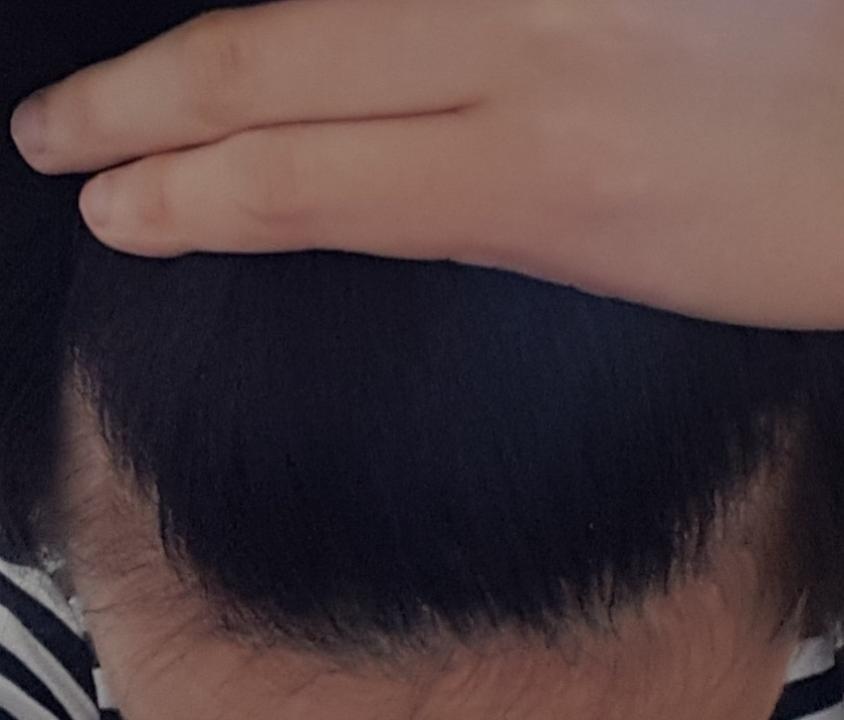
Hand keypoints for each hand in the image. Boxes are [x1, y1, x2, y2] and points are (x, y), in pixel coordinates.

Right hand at [10, 0, 843, 328]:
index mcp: (532, 173)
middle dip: (143, 102)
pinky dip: (314, 2)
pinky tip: (268, 25)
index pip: (296, 178)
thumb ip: (455, 208)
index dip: (182, 197)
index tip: (111, 211)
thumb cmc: (761, 232)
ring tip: (129, 83)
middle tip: (57, 135)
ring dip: (204, 44)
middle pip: (273, 58)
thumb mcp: (591, 261)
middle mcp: (529, 45)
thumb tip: (323, 187)